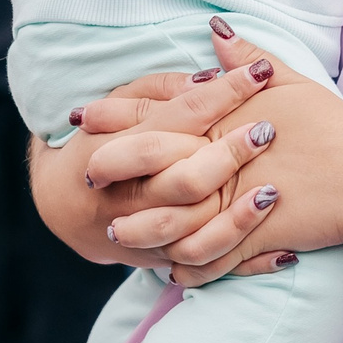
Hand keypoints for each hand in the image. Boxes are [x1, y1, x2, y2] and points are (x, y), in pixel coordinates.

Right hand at [28, 54, 278, 266]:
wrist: (58, 204)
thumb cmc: (95, 140)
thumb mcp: (117, 103)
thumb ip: (162, 89)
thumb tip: (212, 79)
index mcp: (117, 147)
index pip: (179, 117)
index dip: (224, 93)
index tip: (262, 73)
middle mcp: (128, 196)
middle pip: (185, 178)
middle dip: (230, 154)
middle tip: (267, 130)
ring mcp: (141, 234)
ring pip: (193, 231)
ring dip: (238, 216)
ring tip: (274, 193)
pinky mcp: (158, 261)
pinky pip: (204, 268)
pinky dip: (243, 263)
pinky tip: (284, 251)